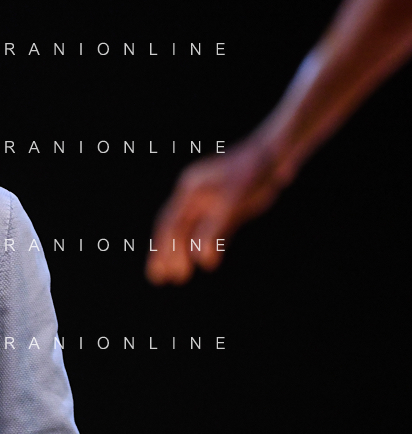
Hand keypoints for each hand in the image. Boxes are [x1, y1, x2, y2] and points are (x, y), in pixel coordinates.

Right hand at [146, 138, 287, 284]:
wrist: (275, 153)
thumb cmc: (252, 174)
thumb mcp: (233, 203)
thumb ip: (215, 231)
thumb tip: (202, 260)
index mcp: (189, 191)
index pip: (169, 225)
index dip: (161, 249)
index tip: (157, 272)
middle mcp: (195, 196)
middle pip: (175, 228)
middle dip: (166, 253)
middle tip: (159, 280)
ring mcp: (210, 200)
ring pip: (191, 230)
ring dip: (183, 252)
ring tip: (178, 276)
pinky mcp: (227, 205)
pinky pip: (209, 229)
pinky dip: (203, 244)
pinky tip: (204, 260)